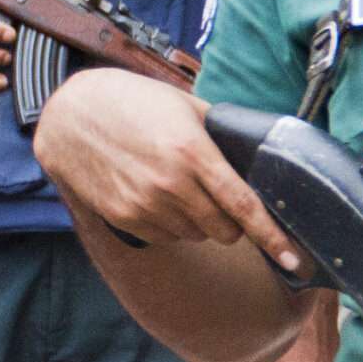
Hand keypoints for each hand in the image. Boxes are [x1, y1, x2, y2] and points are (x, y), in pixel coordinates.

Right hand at [33, 70, 303, 270]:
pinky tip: (152, 194)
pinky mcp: (124, 217)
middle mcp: (172, 184)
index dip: (275, 239)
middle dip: (232, 221)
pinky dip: (169, 223)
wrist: (66, 114)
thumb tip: (257, 155)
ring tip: (174, 187)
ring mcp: (146, 204)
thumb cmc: (128, 101)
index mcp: (193, 153)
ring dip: (198, 220)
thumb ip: (220, 134)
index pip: (246, 207)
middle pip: (226, 230)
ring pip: (196, 235)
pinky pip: (166, 236)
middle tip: (216, 196)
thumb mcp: (181, 105)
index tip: (296, 260)